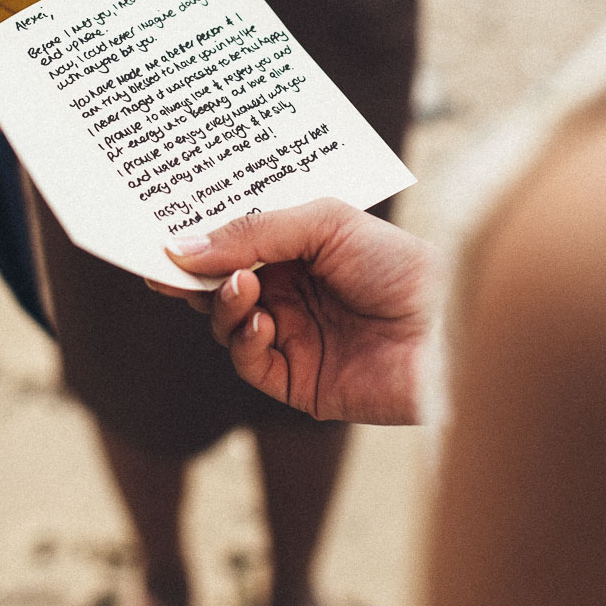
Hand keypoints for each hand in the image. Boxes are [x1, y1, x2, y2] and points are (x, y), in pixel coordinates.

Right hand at [152, 199, 434, 424]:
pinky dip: (243, 339)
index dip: (197, 241)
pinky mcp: (298, 381)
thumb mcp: (325, 224)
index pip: (234, 243)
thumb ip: (252, 232)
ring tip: (244, 286)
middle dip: (194, 277)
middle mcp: (292, 291)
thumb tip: (180, 247)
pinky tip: (262, 320)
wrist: (448, 331)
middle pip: (219, 285)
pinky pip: (248, 362)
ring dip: (223, 304)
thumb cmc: (400, 266)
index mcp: (300, 249)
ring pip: (226, 324)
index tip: (158, 235)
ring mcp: (294, 336)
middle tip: (167, 269)